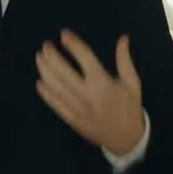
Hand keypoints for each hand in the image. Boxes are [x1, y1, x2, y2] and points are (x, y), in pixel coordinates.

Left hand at [35, 30, 144, 154]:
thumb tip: (123, 38)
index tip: (64, 34)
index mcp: (103, 83)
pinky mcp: (71, 119)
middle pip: (64, 72)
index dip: (73, 44)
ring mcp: (77, 108)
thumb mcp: (133, 83)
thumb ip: (125, 60)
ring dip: (45, 71)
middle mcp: (87, 94)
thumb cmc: (129, 108)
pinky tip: (40, 82)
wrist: (127, 139)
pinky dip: (46, 93)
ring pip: (56, 87)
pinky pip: (55, 104)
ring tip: (39, 58)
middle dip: (52, 56)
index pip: (84, 58)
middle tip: (45, 46)